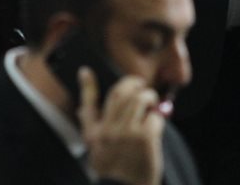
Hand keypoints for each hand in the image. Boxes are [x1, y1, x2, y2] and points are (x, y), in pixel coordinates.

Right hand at [79, 69, 163, 184]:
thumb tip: (81, 108)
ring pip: (139, 99)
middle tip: (141, 87)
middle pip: (120, 93)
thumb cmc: (115, 169)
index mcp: (94, 134)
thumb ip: (91, 127)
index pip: (88, 104)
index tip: (85, 70)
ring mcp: (126, 134)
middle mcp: (108, 132)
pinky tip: (155, 127)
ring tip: (151, 103)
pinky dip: (158, 118)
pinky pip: (154, 116)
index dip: (87, 85)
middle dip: (133, 84)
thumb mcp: (96, 150)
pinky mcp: (145, 138)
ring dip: (149, 97)